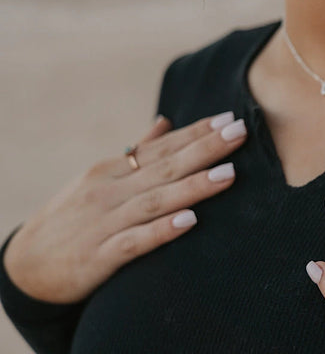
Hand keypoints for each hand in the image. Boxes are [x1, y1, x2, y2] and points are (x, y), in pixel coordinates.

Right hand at [2, 111, 247, 303]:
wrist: (24, 266)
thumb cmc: (73, 217)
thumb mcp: (100, 179)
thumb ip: (136, 152)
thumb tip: (165, 122)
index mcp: (112, 170)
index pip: (162, 147)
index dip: (197, 132)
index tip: (230, 119)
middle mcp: (110, 191)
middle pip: (165, 167)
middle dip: (205, 149)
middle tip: (240, 132)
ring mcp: (104, 223)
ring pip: (156, 201)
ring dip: (194, 187)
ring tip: (229, 174)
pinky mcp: (99, 257)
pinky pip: (135, 242)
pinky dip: (162, 230)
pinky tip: (190, 221)